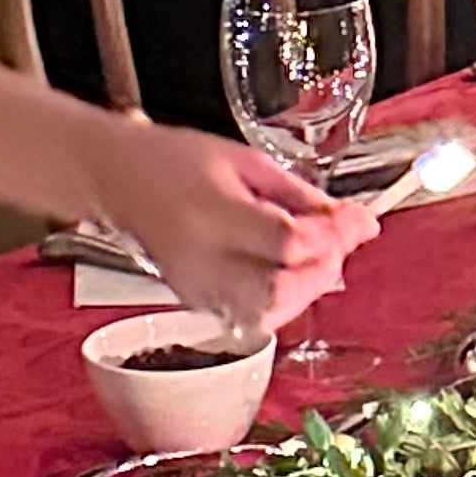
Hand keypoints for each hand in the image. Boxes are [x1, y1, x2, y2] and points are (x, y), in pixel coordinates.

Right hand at [83, 117, 378, 340]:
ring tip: (316, 257)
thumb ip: (301, 195)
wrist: (118, 178)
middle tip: (341, 241)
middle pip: (280, 290)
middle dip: (324, 269)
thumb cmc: (178, 159)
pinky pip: (250, 317)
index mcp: (212, 212)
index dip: (331, 238)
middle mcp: (201, 259)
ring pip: (268, 314)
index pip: (284, 243)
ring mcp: (195, 288)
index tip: (357, 221)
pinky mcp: (194, 303)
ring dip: (306, 289)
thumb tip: (356, 223)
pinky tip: (287, 272)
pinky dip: (281, 300)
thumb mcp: (245, 160)